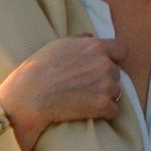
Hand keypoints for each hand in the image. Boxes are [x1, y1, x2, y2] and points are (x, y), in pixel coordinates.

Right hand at [0, 35, 129, 150]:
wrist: (29, 96)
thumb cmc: (37, 70)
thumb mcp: (56, 45)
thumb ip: (79, 40)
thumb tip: (91, 38)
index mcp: (95, 46)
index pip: (121, 49)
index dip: (115, 58)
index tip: (106, 66)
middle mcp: (104, 63)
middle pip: (116, 73)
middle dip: (105, 80)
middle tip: (85, 88)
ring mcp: (105, 85)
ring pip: (115, 92)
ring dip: (104, 97)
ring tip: (83, 100)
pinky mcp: (103, 105)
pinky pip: (113, 110)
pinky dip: (103, 113)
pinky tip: (87, 112)